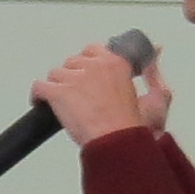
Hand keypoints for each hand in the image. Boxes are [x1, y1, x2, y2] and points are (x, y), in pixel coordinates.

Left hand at [34, 41, 170, 146]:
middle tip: (79, 96)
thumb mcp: (156, 94)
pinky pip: (39, 87)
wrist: (117, 144)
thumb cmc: (133, 127)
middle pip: (73, 62)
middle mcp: (94, 66)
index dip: (88, 64)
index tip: (89, 73)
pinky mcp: (58, 93)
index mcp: (116, 63)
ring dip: (58, 87)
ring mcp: (74, 78)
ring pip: (56, 74)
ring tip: (65, 104)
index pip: (94, 50)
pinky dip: (37, 96)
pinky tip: (41, 103)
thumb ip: (154, 69)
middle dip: (73, 77)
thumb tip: (157, 49)